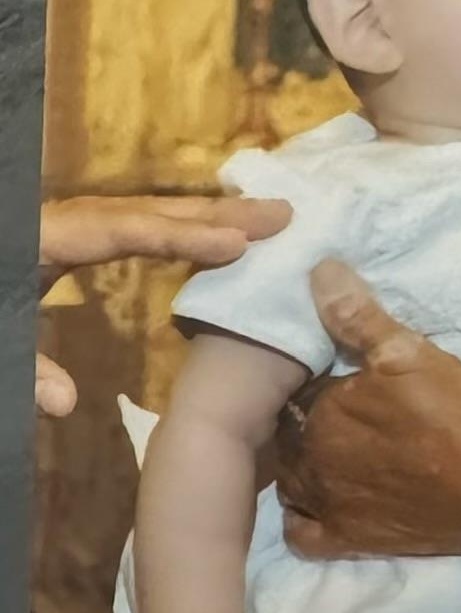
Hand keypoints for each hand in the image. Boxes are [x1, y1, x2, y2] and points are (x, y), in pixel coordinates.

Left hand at [36, 193, 291, 418]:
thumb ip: (29, 370)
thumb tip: (65, 402)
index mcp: (43, 236)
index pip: (125, 229)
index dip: (182, 236)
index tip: (238, 243)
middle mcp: (65, 220)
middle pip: (146, 210)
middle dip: (213, 214)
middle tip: (279, 215)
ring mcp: (71, 224)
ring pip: (145, 211)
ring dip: (204, 216)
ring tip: (263, 220)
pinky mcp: (72, 235)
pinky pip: (136, 224)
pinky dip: (178, 227)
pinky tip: (214, 235)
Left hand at [276, 259, 460, 561]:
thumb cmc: (457, 417)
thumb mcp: (412, 354)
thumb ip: (358, 317)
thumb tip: (317, 270)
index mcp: (321, 410)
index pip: (295, 387)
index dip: (316, 378)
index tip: (338, 375)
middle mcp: (310, 460)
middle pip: (289, 433)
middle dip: (306, 420)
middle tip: (344, 412)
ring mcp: (325, 505)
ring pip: (289, 480)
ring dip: (302, 463)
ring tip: (335, 451)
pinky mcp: (346, 541)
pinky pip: (300, 532)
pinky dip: (303, 516)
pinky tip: (323, 501)